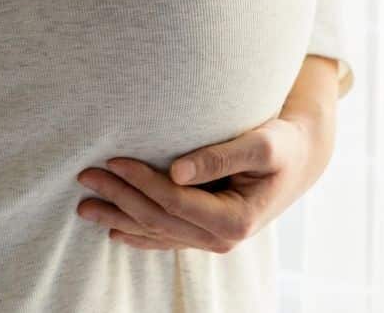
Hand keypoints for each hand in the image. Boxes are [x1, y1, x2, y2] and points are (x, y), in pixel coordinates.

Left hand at [74, 110, 335, 252]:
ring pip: (156, 232)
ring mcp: (212, 240)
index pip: (174, 202)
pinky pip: (165, 237)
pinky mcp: (206, 233)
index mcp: (235, 220)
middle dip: (119, 199)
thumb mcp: (262, 144)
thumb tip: (175, 170)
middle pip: (158, 220)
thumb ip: (220, 156)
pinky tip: (114, 230)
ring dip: (119, 218)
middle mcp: (221, 238)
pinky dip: (137, 234)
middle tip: (86, 176)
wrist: (300, 158)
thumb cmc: (283, 144)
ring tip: (84, 206)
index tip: (114, 160)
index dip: (141, 182)